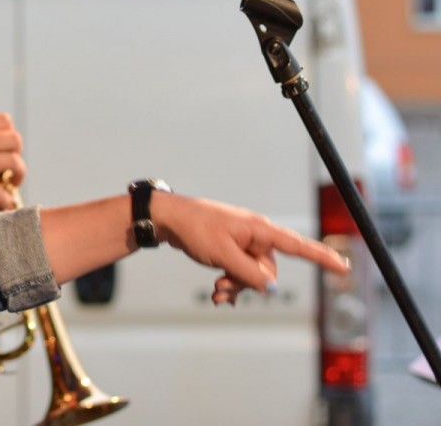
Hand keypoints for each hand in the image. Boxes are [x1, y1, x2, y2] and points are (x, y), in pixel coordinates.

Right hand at [0, 113, 25, 212]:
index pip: (5, 120)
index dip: (9, 134)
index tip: (5, 147)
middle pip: (15, 139)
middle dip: (17, 153)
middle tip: (11, 166)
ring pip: (15, 163)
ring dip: (18, 174)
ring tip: (12, 182)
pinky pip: (2, 193)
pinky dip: (4, 200)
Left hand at [152, 193, 348, 304]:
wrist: (168, 219)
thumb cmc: (195, 228)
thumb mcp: (223, 255)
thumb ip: (249, 273)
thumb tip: (272, 288)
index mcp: (259, 229)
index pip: (298, 246)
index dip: (322, 257)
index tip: (344, 267)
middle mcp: (255, 235)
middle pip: (268, 270)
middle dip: (249, 284)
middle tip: (222, 290)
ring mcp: (243, 242)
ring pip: (253, 274)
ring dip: (236, 286)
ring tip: (216, 293)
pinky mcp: (231, 249)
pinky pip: (240, 271)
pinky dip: (231, 283)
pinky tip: (217, 294)